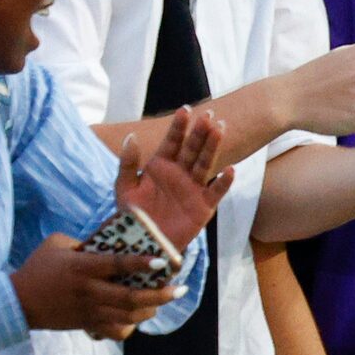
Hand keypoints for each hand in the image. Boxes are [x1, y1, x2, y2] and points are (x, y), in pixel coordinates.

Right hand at [9, 234, 179, 338]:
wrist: (17, 302)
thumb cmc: (39, 267)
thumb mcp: (58, 244)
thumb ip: (85, 242)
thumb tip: (111, 241)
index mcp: (83, 267)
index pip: (118, 266)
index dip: (142, 264)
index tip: (163, 262)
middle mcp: (90, 291)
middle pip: (130, 298)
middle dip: (159, 295)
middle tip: (179, 289)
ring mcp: (89, 311)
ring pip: (127, 317)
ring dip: (150, 310)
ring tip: (164, 300)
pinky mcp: (86, 324)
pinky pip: (113, 331)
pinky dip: (129, 327)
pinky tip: (137, 318)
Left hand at [115, 105, 232, 252]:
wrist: (142, 244)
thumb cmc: (132, 217)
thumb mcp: (124, 189)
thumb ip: (127, 164)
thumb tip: (131, 136)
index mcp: (160, 166)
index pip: (172, 142)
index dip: (178, 127)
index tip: (184, 110)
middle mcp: (179, 173)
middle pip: (192, 149)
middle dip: (199, 132)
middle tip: (207, 115)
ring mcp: (193, 188)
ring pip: (205, 163)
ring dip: (212, 147)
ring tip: (220, 129)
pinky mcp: (203, 206)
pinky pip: (216, 191)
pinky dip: (224, 182)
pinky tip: (230, 170)